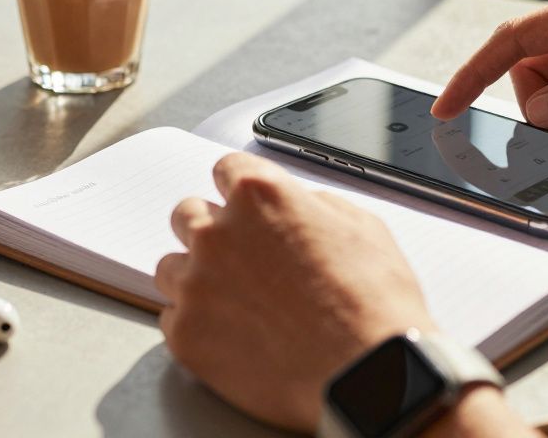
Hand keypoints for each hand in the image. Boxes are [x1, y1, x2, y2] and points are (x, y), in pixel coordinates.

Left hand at [156, 153, 436, 431]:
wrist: (370, 376)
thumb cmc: (375, 306)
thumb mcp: (363, 228)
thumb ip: (316, 205)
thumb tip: (299, 206)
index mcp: (261, 196)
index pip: (226, 169)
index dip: (241, 189)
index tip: (245, 206)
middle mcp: (219, 233)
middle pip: (188, 214)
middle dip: (214, 230)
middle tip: (243, 258)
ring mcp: (196, 285)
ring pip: (173, 267)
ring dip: (198, 277)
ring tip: (238, 304)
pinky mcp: (186, 335)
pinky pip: (172, 318)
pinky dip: (198, 324)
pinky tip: (234, 335)